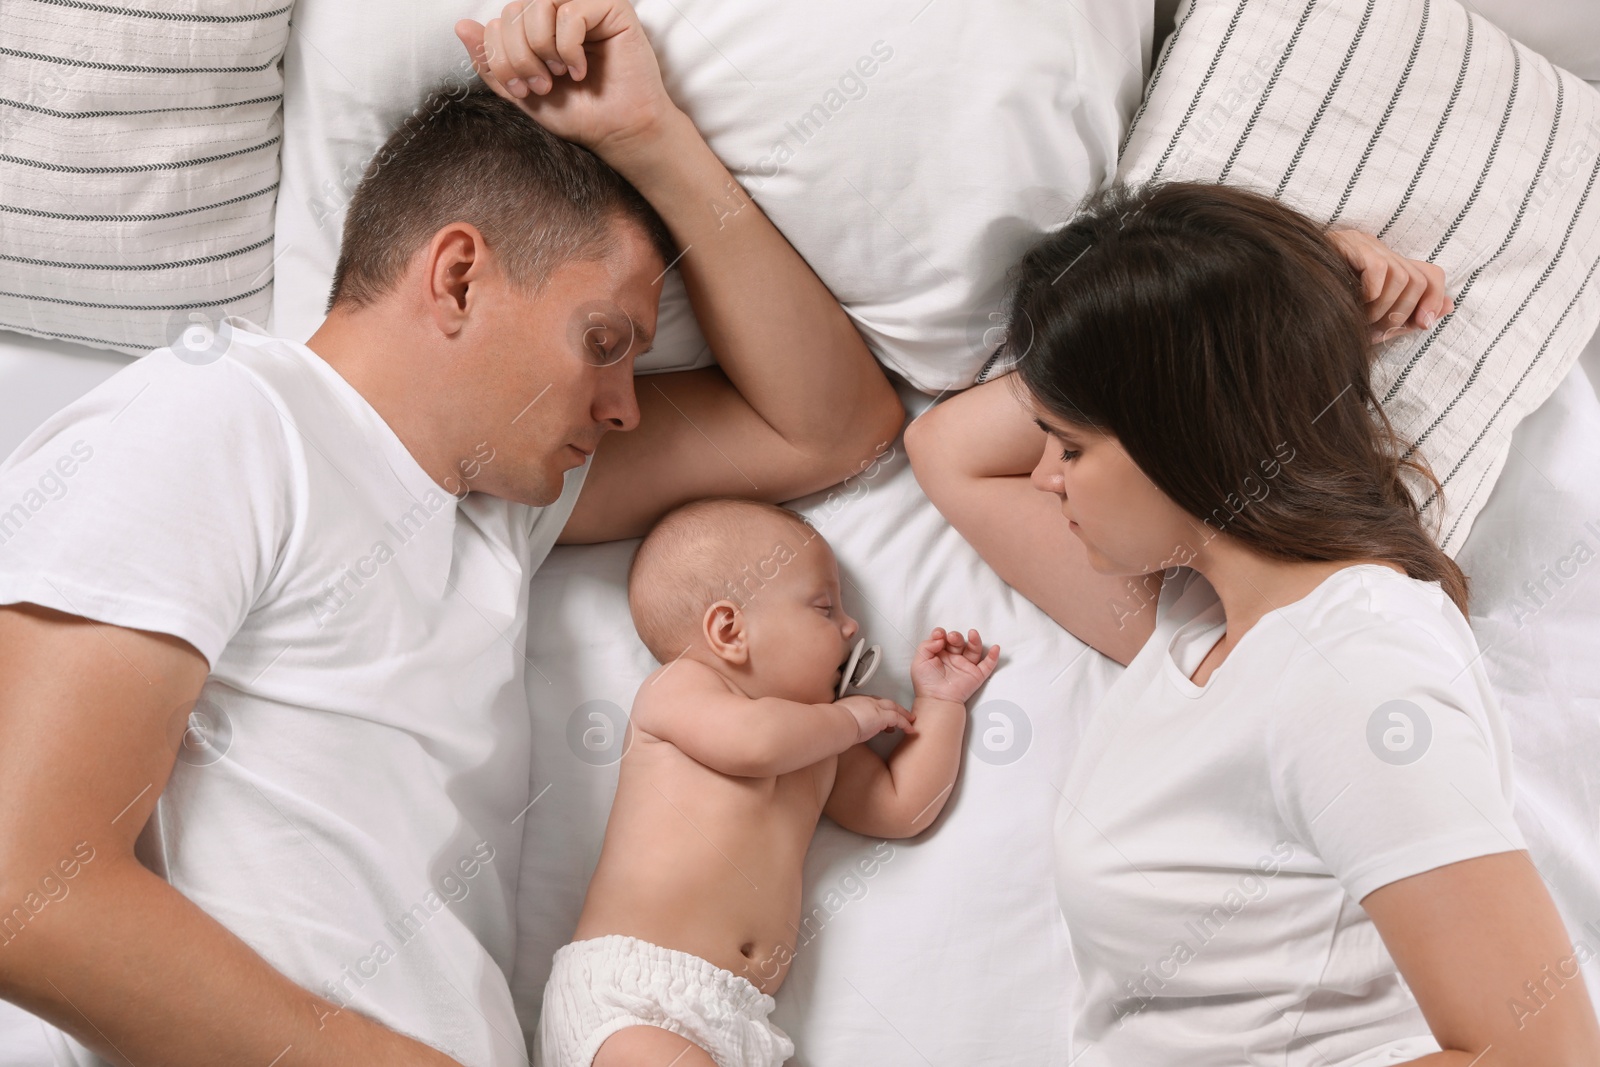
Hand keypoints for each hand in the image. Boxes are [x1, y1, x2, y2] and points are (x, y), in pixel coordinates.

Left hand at [455, 0, 677, 160]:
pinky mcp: (611, 8)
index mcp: (536, 28)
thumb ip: (492, 63)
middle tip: (541, 85)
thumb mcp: (521, 92)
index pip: (500, 21)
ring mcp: (584, 6)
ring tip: (559, 75)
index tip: (521, 89)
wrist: (616, 131)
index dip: (500, 56)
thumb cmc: (576, 113)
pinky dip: (569, 47)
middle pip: (514, 11)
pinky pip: (571, 12)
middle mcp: (558, 12)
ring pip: (538, 6)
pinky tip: (580, 70)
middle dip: (519, 55)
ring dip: (542, 48)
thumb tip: (461, 26)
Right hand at [834, 694, 914, 743]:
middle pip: (884, 702)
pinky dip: (905, 724)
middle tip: (902, 714)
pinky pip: (898, 718)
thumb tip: (840, 729)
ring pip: (894, 708)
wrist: (835, 722)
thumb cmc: (831, 723)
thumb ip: (841, 722)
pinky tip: (910, 730)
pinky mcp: (882, 716)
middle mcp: (865, 701)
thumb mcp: (835, 720)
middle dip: (894, 708)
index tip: (881, 717)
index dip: (878, 708)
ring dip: (903, 715)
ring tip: (910, 721)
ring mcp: (874, 707)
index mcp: (854, 701)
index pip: (870, 702)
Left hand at [911, 627, 999, 703]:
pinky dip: (993, 657)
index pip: (943, 638)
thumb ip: (926, 646)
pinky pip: (987, 665)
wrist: (936, 700)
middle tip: (952, 637)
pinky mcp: (976, 675)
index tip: (939, 635)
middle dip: (956, 637)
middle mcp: (953, 658)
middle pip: (959, 641)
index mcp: (940, 654)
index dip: (941, 634)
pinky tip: (996, 648)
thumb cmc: (926, 683)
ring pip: (974, 649)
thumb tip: (940, 637)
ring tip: (973, 633)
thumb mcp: (919, 661)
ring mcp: (965, 666)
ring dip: (975, 640)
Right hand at [1328, 229, 1453, 345]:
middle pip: (1419, 279)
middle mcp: (1377, 249)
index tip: (1424, 325)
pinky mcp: (1348, 244)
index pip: (1430, 273)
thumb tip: (1448, 308)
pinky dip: (1372, 295)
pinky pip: (1380, 271)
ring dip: (1385, 309)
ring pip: (1403, 278)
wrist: (1285, 305)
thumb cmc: (1326, 317)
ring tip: (1361, 320)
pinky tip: (1353, 304)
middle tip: (1376, 329)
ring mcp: (1362, 244)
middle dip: (1404, 312)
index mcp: (1385, 265)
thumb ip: (1408, 317)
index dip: (1434, 298)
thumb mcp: (1373, 323)